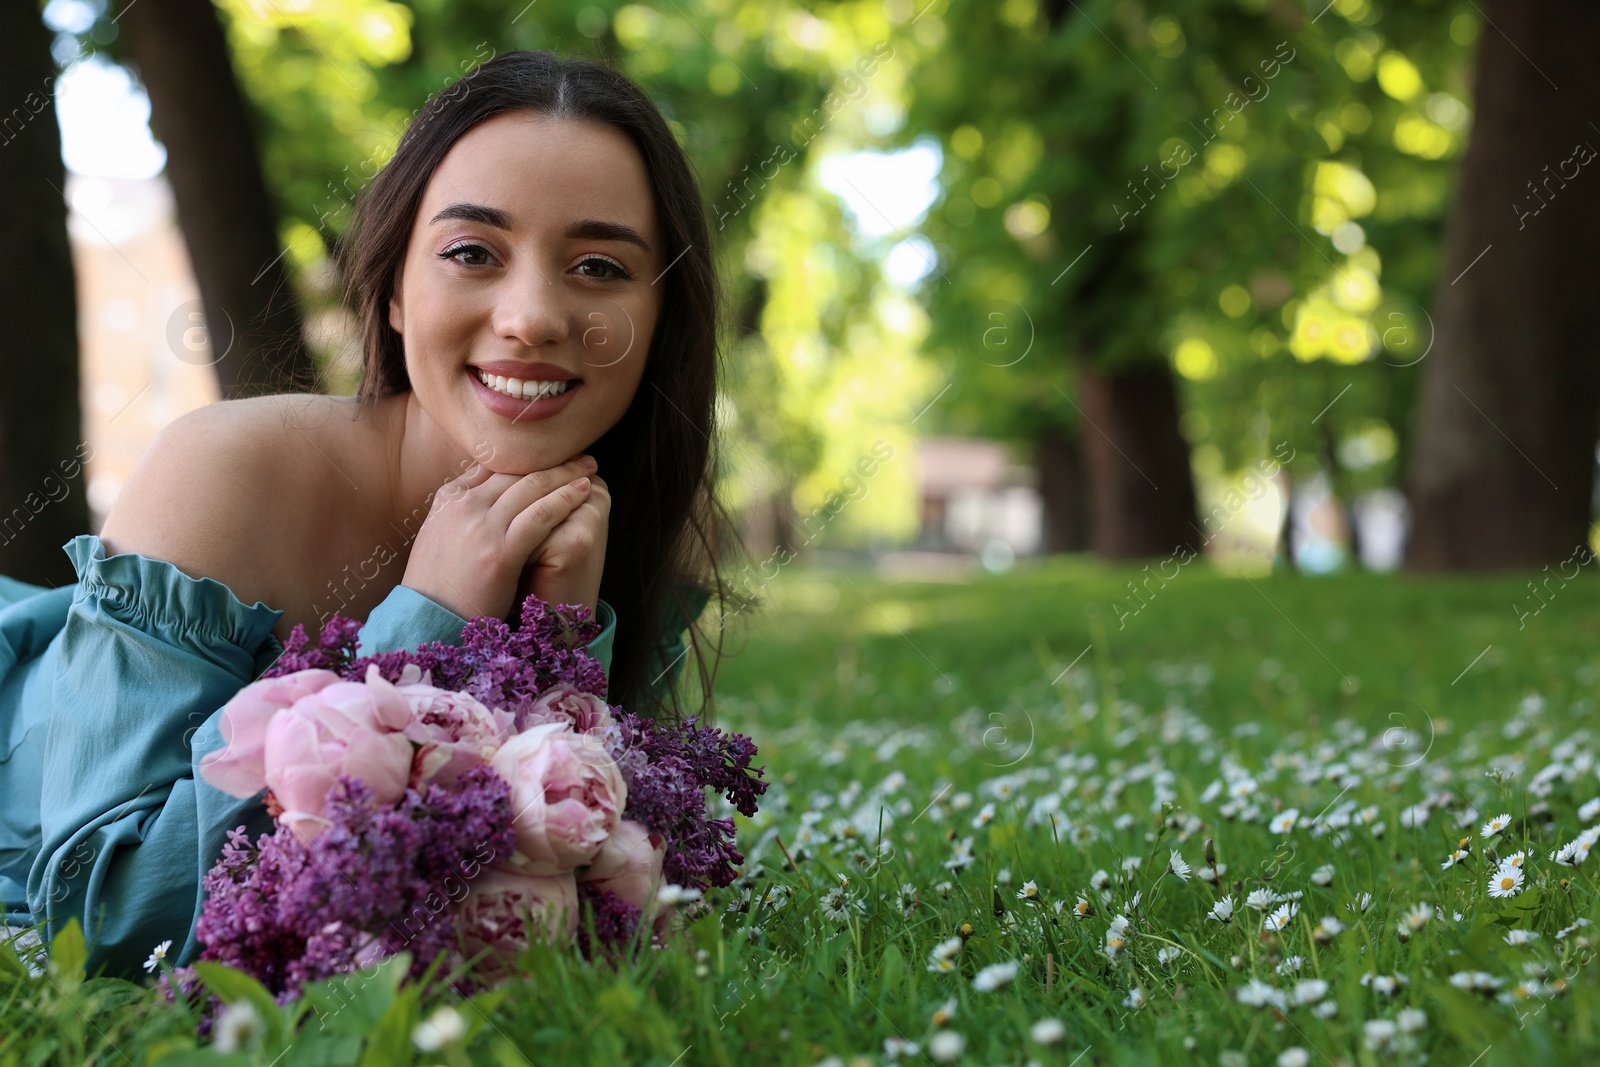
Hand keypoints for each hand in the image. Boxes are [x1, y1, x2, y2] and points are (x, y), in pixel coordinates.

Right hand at [400, 454, 597, 622]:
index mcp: (448, 500)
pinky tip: (584, 492)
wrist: (429, 622)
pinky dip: (565, 499)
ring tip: (589, 467)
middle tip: (578, 455)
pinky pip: (541, 516)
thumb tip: (484, 497)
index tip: (550, 457)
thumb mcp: (440, 538)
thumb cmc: (439, 587)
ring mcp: (481, 526)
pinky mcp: (500, 551)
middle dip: (551, 461)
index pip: (494, 467)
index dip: (526, 460)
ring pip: (532, 487)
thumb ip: (461, 514)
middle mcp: (463, 506)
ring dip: (565, 474)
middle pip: (516, 472)